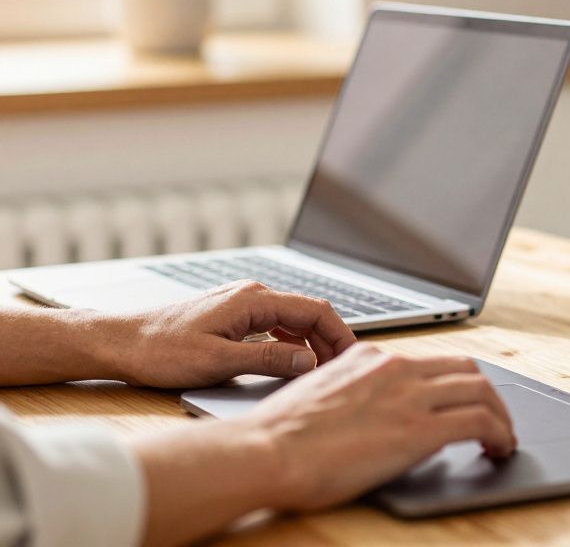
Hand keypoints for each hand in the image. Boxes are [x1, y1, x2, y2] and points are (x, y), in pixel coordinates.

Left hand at [111, 280, 354, 387]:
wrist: (119, 341)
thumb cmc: (160, 351)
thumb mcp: (217, 363)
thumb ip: (267, 361)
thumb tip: (308, 362)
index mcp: (253, 299)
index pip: (315, 310)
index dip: (339, 335)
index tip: (352, 359)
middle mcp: (252, 294)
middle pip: (309, 313)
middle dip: (330, 340)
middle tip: (341, 371)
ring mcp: (242, 303)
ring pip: (293, 319)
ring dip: (312, 343)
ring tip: (321, 371)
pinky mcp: (233, 315)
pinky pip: (275, 325)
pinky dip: (291, 343)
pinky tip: (291, 364)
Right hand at [130, 343, 515, 543]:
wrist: (265, 452)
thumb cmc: (278, 437)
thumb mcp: (320, 394)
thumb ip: (353, 393)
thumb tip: (371, 413)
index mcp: (370, 357)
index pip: (432, 360)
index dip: (457, 382)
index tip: (464, 401)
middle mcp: (395, 367)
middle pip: (466, 369)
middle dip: (486, 395)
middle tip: (493, 420)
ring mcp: (410, 395)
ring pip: (482, 391)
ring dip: (500, 416)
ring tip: (503, 439)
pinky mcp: (420, 428)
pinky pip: (480, 421)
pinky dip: (500, 434)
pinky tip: (499, 449)